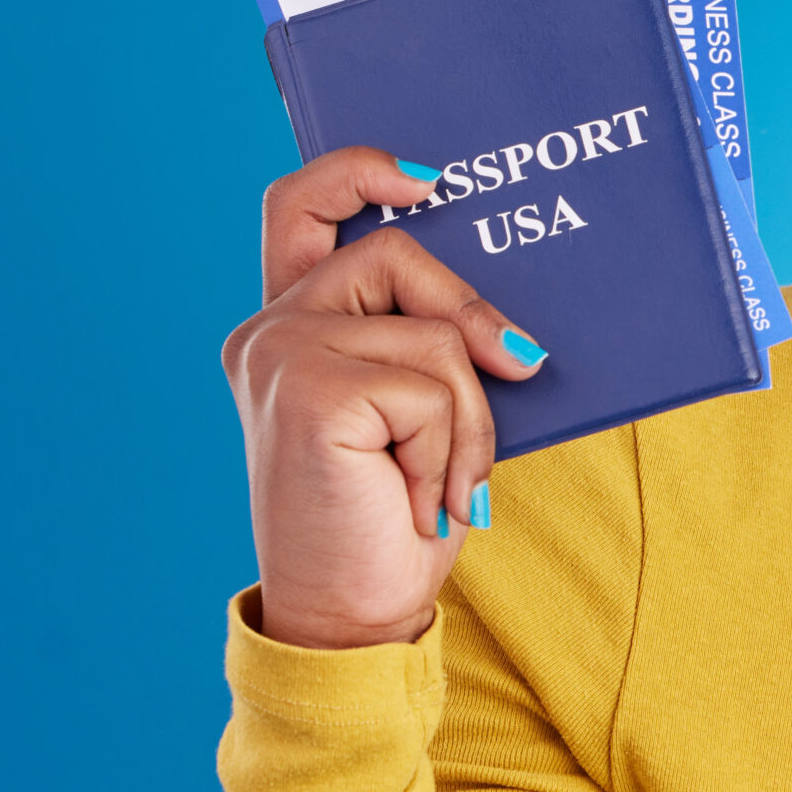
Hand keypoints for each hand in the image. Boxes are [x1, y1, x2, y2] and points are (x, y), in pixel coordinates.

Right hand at [222, 149, 550, 649]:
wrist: (355, 619)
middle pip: (395, 253)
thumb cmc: (395, 518)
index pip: (299, 206)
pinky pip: (430, 388)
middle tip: (523, 366)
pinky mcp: (307, 391)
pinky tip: (423, 500)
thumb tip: (512, 330)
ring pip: (431, 335)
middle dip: (471, 313)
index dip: (361, 171)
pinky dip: (452, 449)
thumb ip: (435, 346)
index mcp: (289, 326)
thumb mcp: (426, 415)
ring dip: (470, 418)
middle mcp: (269, 331)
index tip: (432, 182)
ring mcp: (280, 355)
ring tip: (445, 483)